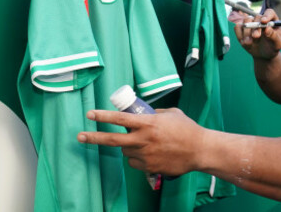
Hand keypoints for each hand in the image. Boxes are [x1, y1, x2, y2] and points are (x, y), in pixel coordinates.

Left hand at [78, 108, 202, 176]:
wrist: (200, 150)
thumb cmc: (187, 129)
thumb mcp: (171, 114)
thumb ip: (154, 114)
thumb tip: (143, 113)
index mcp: (148, 123)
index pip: (120, 119)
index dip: (103, 116)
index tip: (90, 114)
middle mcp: (144, 140)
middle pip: (113, 140)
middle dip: (94, 137)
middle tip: (80, 136)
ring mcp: (146, 155)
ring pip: (126, 152)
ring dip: (128, 147)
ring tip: (143, 143)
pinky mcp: (149, 168)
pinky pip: (136, 163)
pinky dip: (138, 158)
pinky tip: (151, 153)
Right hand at [234, 9, 280, 61]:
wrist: (263, 54)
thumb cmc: (272, 47)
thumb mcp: (277, 44)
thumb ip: (273, 36)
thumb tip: (267, 28)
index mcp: (272, 21)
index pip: (269, 13)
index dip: (266, 15)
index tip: (264, 21)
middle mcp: (261, 20)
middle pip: (256, 17)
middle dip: (255, 27)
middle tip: (256, 36)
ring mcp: (251, 23)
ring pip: (246, 21)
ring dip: (247, 32)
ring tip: (250, 43)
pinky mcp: (242, 28)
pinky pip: (237, 27)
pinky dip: (240, 35)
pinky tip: (245, 43)